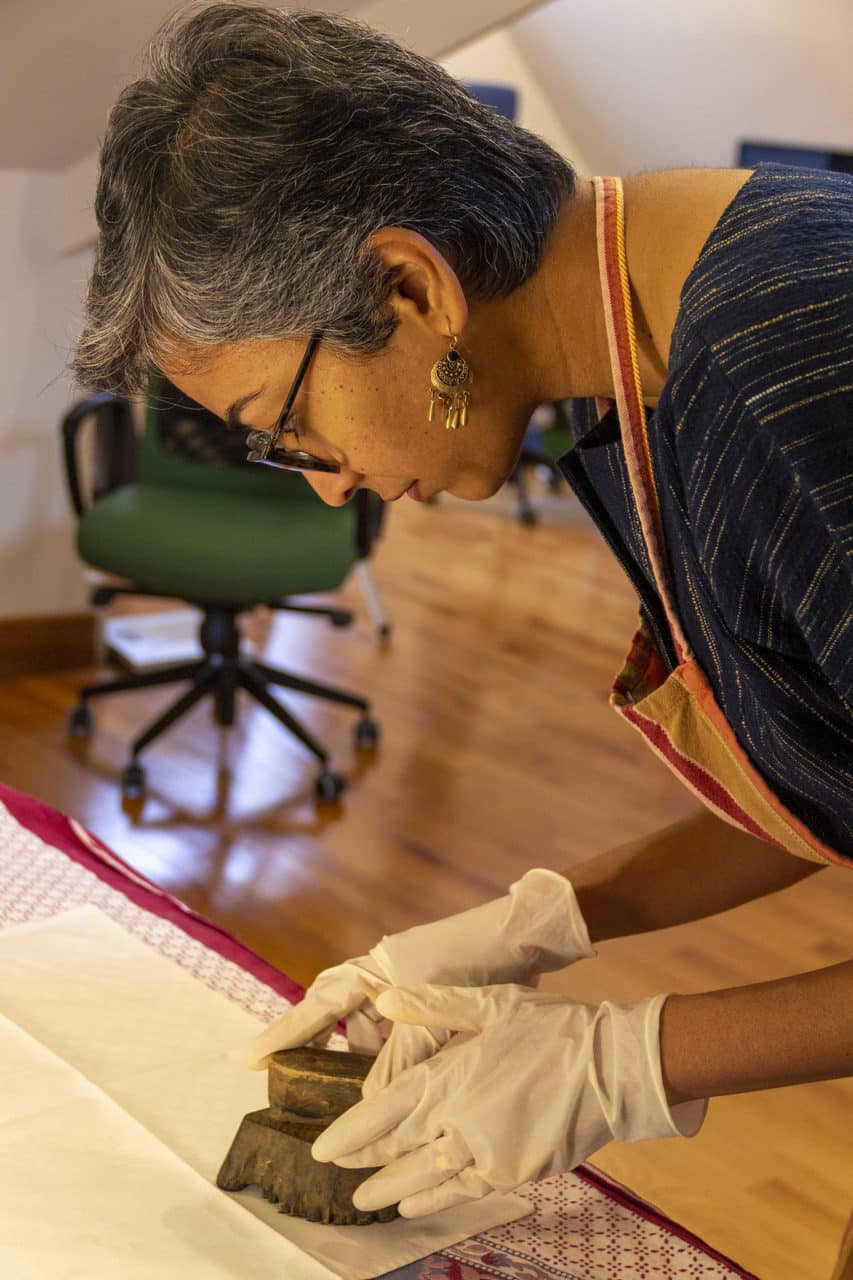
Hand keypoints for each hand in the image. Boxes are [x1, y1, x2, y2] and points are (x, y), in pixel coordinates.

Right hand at [245, 869, 594, 1092]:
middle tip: (298, 1084)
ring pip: (373, 1029)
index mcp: (372, 971)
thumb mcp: (431, 1020)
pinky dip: (396, 1055)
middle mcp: (382, 974)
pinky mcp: (431, 993)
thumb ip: (397, 1064)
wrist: (521, 939)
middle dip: (318, 1048)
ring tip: (360, 1099)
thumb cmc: (471, 966)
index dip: (282, 1035)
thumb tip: (365, 1108)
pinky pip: (399, 1030)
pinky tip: (402, 1083)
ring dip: (366, 1059)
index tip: (248, 1060)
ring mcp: (405, 983)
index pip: (316, 1006)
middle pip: (336, 1013)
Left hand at [311, 983, 707, 1217]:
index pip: (385, 1112)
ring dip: (392, 1188)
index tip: (323, 1148)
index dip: (351, 1132)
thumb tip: (386, 1000)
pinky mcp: (514, 1171)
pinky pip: (463, 1191)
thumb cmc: (551, 1027)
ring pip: (426, 1178)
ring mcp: (488, 1152)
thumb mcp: (489, 1003)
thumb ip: (433, 1005)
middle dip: (365, 1161)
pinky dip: (434, 1200)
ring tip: (366, 1198)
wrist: (612, 1066)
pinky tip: (414, 1205)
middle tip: (336, 1169)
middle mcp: (461, 1122)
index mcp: (451, 1077)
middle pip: (399, 1150)